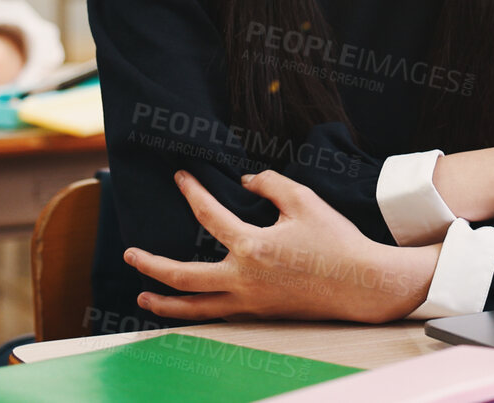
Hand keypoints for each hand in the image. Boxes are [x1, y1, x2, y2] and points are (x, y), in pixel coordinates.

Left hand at [125, 169, 438, 322]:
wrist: (362, 284)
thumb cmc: (336, 241)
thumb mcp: (304, 200)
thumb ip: (270, 184)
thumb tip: (244, 180)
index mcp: (252, 247)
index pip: (208, 215)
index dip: (191, 192)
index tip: (180, 177)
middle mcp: (243, 278)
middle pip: (182, 277)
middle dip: (151, 265)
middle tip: (130, 254)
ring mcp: (250, 301)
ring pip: (195, 308)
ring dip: (164, 303)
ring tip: (142, 297)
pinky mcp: (261, 313)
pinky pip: (218, 316)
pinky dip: (196, 312)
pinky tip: (188, 307)